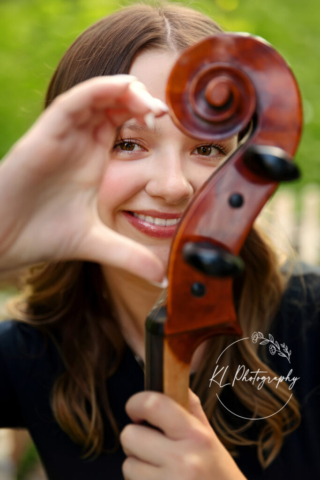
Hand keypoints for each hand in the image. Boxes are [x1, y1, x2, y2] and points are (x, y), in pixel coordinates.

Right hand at [0, 75, 167, 281]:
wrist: (4, 241)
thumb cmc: (43, 236)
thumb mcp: (97, 244)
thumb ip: (130, 257)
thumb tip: (161, 278)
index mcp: (93, 160)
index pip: (121, 122)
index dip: (145, 116)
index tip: (170, 125)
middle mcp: (79, 143)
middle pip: (112, 103)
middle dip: (140, 100)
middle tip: (163, 113)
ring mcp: (62, 136)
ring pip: (94, 96)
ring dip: (123, 92)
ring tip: (149, 104)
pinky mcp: (45, 135)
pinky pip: (72, 103)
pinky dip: (97, 91)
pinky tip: (122, 90)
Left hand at [120, 388, 246, 479]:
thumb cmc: (218, 473)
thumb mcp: (209, 436)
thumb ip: (189, 407)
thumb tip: (170, 378)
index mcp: (196, 435)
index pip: (153, 404)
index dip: (136, 403)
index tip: (136, 410)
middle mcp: (183, 460)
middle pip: (129, 435)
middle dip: (136, 440)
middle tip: (152, 446)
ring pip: (128, 465)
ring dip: (138, 467)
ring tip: (161, 470)